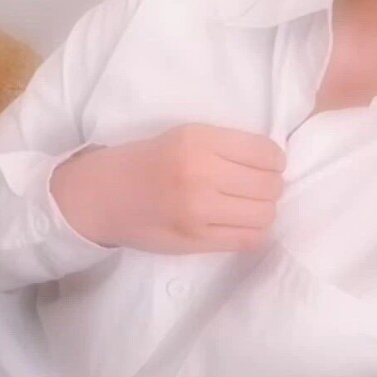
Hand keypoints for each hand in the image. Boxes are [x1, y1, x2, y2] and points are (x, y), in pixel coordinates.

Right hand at [50, 123, 285, 254]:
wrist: (102, 195)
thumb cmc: (145, 162)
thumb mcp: (183, 136)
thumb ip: (224, 146)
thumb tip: (275, 163)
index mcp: (199, 140)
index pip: (266, 153)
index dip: (274, 160)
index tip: (264, 165)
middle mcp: (201, 173)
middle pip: (270, 186)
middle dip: (269, 186)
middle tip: (252, 188)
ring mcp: (199, 210)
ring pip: (265, 214)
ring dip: (261, 211)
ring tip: (244, 206)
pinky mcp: (196, 239)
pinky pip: (249, 239)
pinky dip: (252, 232)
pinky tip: (238, 224)